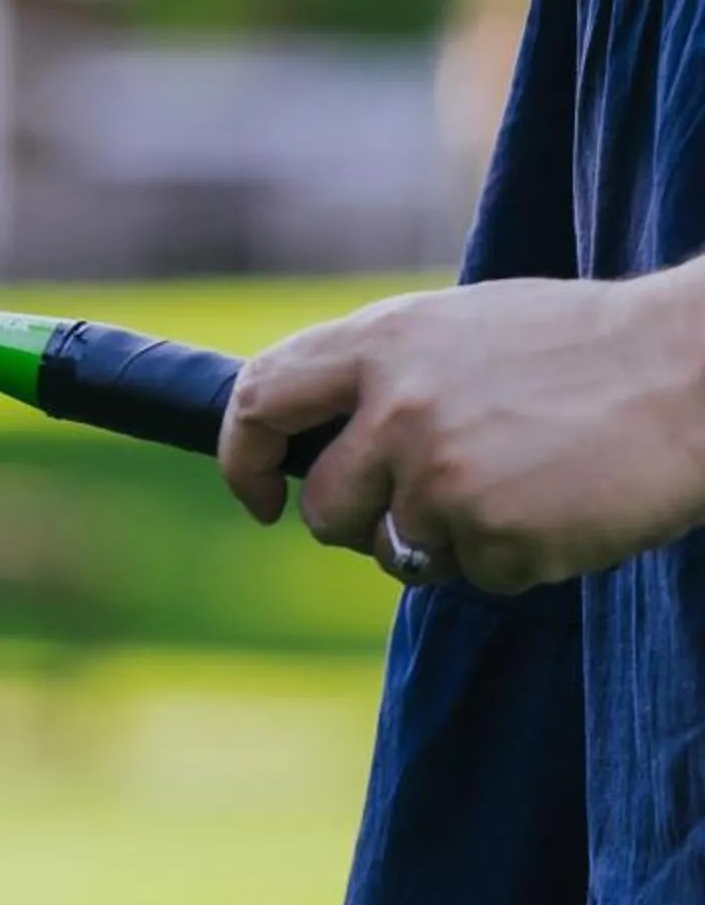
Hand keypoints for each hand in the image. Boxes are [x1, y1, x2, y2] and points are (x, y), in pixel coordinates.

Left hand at [217, 271, 704, 593]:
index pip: (259, 399)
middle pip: (323, 504)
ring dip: (445, 542)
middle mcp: (395, 407)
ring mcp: (440, 472)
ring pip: (397, 551)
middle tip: (420, 513)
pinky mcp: (492, 531)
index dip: (244, 457)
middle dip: (357, 526)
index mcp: (381, 342)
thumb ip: (388, 375)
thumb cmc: (584, 349)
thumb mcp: (462, 330)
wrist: (690, 372)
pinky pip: (476, 574)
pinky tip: (560, 508)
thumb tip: (330, 437)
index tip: (259, 496)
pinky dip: (513, 558)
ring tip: (517, 489)